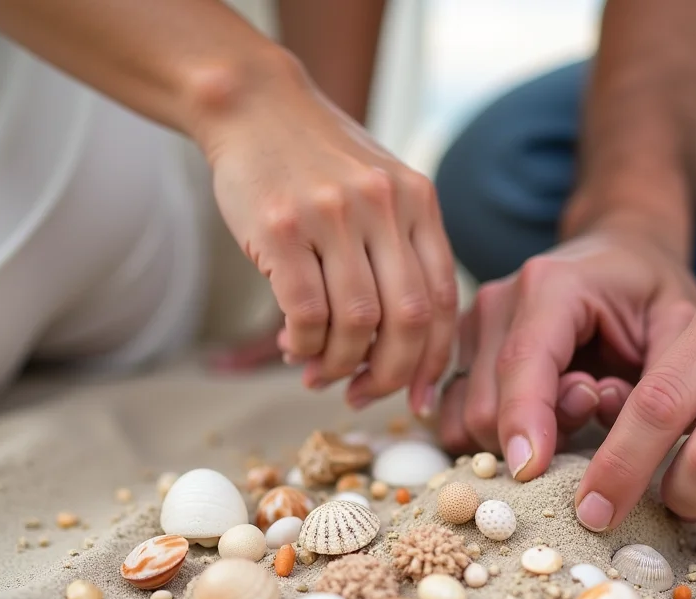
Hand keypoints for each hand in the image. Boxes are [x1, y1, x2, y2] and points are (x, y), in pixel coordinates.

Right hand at [204, 59, 457, 415]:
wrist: (253, 105)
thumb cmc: (316, 162)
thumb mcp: (381, 190)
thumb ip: (402, 251)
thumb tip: (407, 347)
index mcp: (419, 202)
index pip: (442, 300)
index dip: (431, 361)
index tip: (415, 397)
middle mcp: (385, 206)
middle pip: (407, 320)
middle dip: (388, 374)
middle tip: (361, 393)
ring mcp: (333, 215)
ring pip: (356, 323)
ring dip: (338, 364)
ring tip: (319, 371)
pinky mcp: (281, 228)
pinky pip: (306, 313)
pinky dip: (304, 345)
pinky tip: (293, 347)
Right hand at [436, 222, 695, 479]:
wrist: (617, 253)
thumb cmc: (649, 290)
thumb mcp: (681, 322)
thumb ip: (663, 380)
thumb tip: (632, 445)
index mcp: (550, 286)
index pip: (522, 364)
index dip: (523, 422)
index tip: (532, 472)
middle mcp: (497, 303)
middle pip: (487, 405)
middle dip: (538, 434)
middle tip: (594, 405)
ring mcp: (471, 327)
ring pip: (466, 419)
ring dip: (517, 436)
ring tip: (572, 404)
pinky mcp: (461, 352)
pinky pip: (456, 418)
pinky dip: (496, 434)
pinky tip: (539, 415)